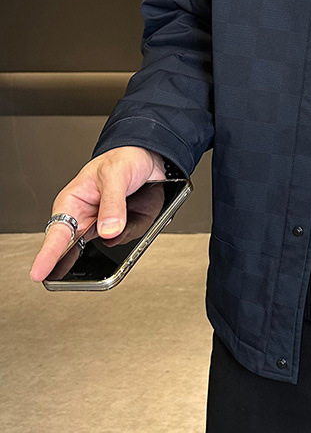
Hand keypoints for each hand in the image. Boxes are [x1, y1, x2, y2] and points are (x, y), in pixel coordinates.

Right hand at [29, 146, 166, 282]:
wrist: (149, 156)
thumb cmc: (123, 158)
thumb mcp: (115, 175)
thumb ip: (112, 203)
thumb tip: (109, 230)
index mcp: (73, 203)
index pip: (57, 233)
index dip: (48, 254)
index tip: (39, 273)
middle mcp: (86, 218)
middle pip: (77, 249)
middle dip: (78, 261)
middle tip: (72, 277)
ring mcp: (105, 226)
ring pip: (108, 248)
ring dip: (121, 237)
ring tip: (132, 213)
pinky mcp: (124, 229)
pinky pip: (129, 240)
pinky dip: (138, 230)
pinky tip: (141, 213)